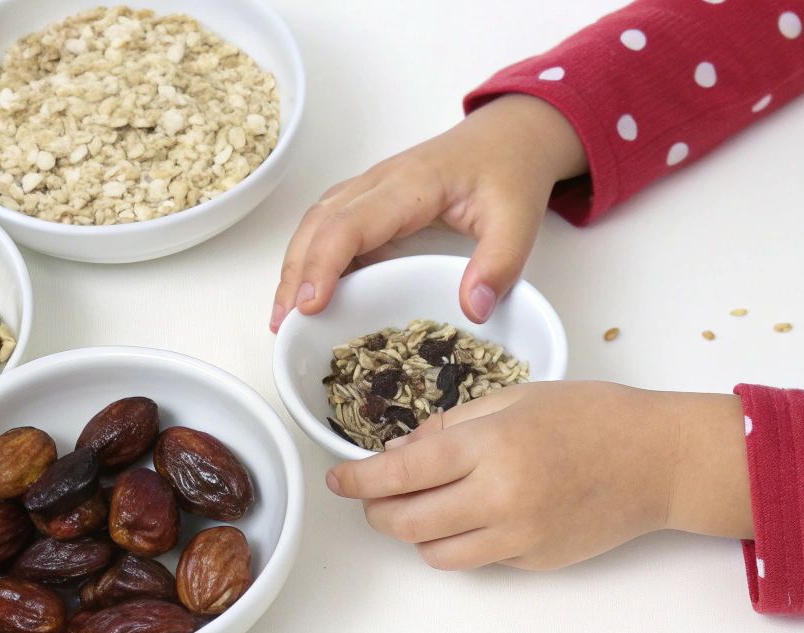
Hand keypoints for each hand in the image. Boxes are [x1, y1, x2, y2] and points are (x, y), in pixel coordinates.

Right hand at [271, 94, 586, 331]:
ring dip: (296, 267)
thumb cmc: (510, 170)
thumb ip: (500, 264)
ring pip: (316, 222)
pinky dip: (313, 258)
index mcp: (410, 185)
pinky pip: (331, 226)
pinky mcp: (373, 200)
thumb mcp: (519, 219)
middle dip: (295, 274)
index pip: (350, 224)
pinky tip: (312, 293)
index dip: (323, 264)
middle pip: (318, 223)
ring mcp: (371, 188)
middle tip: (284, 325)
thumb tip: (472, 310)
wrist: (511, 135)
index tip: (309, 306)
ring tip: (286, 316)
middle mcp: (380, 182)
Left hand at [326, 381, 754, 570]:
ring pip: (435, 554)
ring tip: (421, 508)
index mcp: (491, 447)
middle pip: (406, 523)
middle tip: (372, 497)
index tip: (338, 480)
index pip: (401, 473)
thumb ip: (453, 425)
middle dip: (377, 512)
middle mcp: (499, 498)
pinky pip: (478, 560)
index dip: (358, 480)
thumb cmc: (595, 417)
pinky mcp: (534, 562)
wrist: (659, 462)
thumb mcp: (518, 398)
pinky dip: (461, 543)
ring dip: (415, 535)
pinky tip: (474, 515)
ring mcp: (517, 538)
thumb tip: (401, 451)